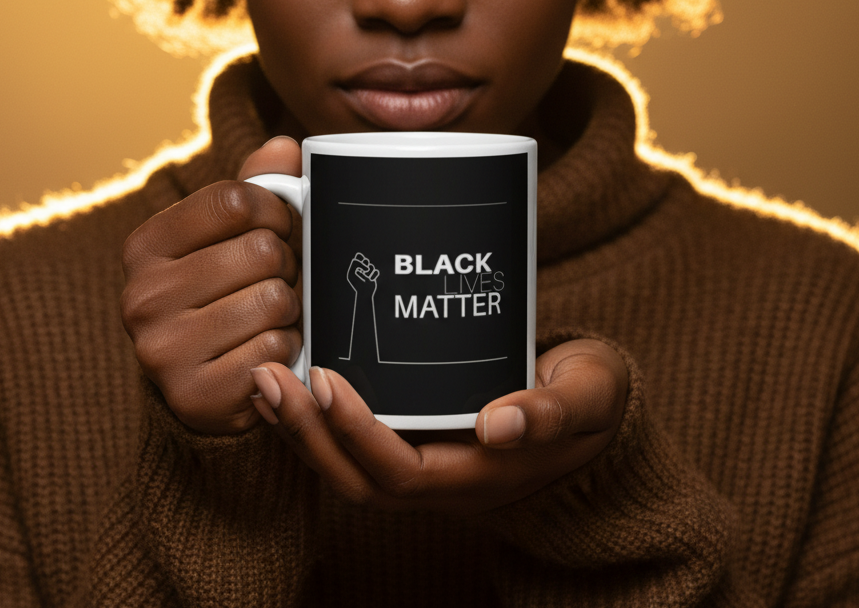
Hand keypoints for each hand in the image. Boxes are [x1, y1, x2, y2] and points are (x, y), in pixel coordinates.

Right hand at [120, 136, 303, 433]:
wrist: (200, 380)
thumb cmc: (222, 291)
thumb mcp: (229, 233)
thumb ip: (257, 184)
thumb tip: (285, 147)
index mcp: (146, 245)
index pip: (236, 200)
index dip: (275, 211)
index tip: (276, 228)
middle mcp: (142, 296)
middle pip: (262, 250)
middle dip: (285, 265)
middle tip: (272, 280)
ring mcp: (163, 351)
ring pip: (274, 300)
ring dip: (289, 309)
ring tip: (268, 316)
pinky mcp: (194, 397)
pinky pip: (276, 352)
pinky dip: (286, 350)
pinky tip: (264, 352)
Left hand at [249, 338, 627, 512]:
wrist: (594, 420)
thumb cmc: (590, 399)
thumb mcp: (590, 396)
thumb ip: (554, 410)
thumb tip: (501, 424)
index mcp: (482, 475)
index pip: (402, 471)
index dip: (357, 434)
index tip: (325, 380)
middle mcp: (445, 480)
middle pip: (358, 479)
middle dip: (306, 434)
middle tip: (268, 377)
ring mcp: (429, 465)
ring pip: (348, 468)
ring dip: (301, 429)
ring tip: (265, 379)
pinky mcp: (420, 441)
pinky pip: (356, 447)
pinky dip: (317, 421)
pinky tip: (293, 380)